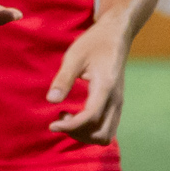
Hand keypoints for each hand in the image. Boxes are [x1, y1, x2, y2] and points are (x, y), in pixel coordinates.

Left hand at [45, 16, 130, 144]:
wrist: (116, 35)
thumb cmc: (94, 42)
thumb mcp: (74, 56)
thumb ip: (63, 79)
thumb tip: (50, 100)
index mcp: (105, 87)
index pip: (90, 117)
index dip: (70, 126)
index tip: (52, 124)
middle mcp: (115, 99)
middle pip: (100, 134)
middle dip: (78, 134)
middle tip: (60, 119)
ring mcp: (118, 103)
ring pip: (106, 135)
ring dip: (85, 134)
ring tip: (68, 118)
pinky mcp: (116, 104)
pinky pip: (107, 128)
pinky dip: (92, 130)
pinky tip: (77, 116)